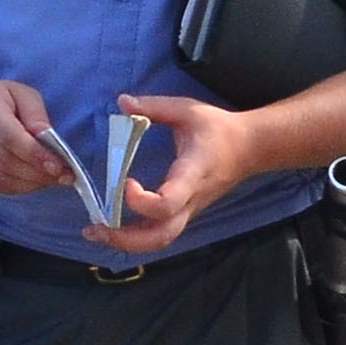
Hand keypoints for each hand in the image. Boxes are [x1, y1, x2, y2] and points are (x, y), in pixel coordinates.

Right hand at [0, 74, 65, 193]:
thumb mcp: (21, 93)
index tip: (60, 166)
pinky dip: (20, 188)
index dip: (36, 155)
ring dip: (32, 184)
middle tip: (65, 175)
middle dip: (39, 173)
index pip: (11, 138)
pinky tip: (34, 180)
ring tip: (53, 178)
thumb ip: (36, 114)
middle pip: (7, 163)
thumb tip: (49, 140)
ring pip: (2, 181)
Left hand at [96, 91, 267, 253]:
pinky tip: (113, 227)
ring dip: (127, 243)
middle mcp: (190, 200)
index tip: (126, 182)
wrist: (250, 148)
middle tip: (95, 229)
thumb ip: (154, 107)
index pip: (168, 204)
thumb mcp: (187, 110)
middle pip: (161, 236)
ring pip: (160, 241)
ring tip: (97, 233)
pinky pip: (160, 233)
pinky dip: (135, 237)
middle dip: (125, 238)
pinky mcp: (185, 212)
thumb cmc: (219, 128)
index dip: (142, 202)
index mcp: (192, 175)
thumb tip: (121, 102)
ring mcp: (189, 211)